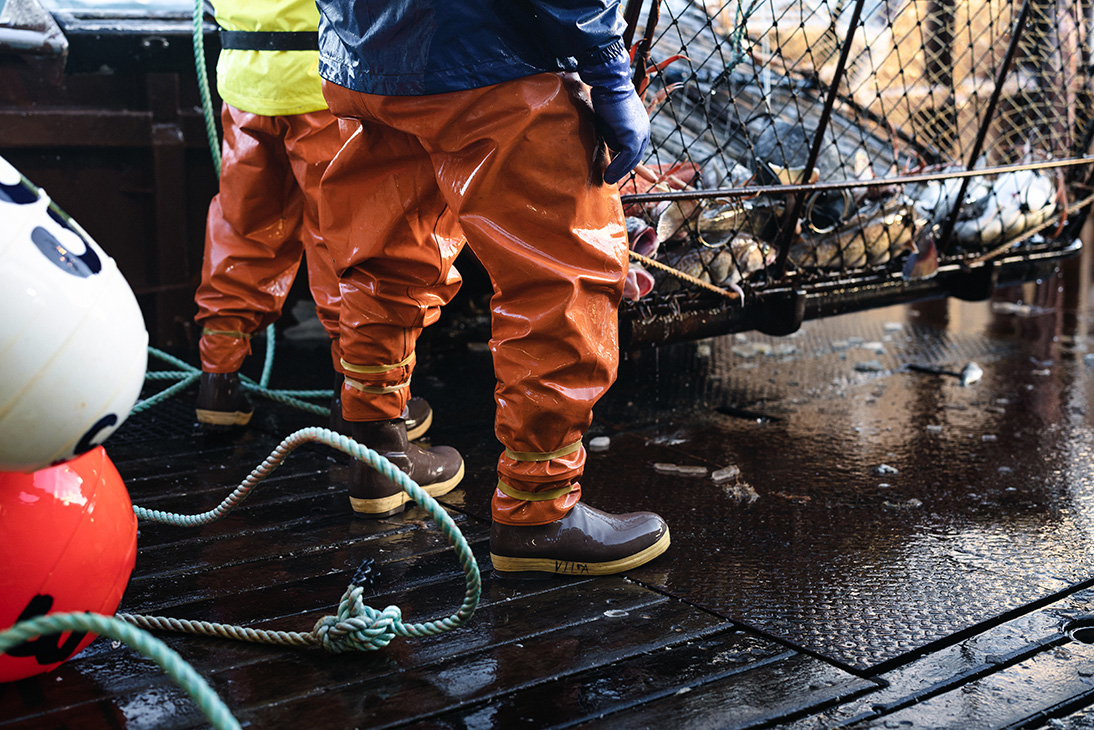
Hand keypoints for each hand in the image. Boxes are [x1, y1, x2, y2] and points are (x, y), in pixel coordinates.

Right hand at [579, 52, 649, 184]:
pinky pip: (627, 158)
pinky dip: (618, 168)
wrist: (609, 84)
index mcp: (641, 125)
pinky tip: (609, 176)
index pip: (635, 148)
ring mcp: (640, 134)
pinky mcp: (633, 137)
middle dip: (623, 168)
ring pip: (632, 159)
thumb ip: (612, 132)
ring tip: (608, 180)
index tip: (616, 171)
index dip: (626, 161)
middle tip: (610, 178)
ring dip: (619, 171)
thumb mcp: (610, 119)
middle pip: (635, 156)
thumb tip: (607, 145)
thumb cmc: (606, 96)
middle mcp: (644, 130)